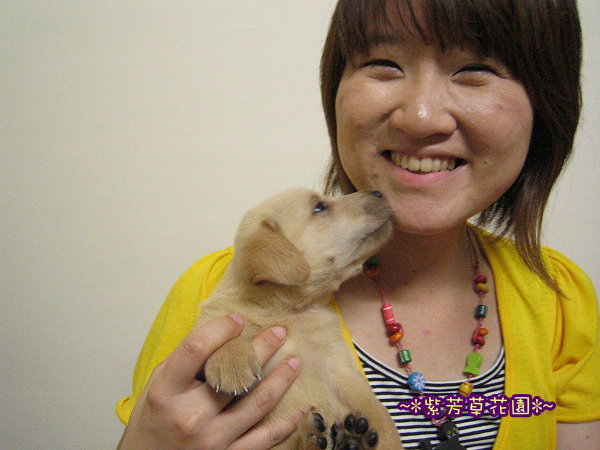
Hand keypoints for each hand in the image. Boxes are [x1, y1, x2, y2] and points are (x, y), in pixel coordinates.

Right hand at [118, 315, 304, 448]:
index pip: (196, 349)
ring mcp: (212, 440)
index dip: (221, 329)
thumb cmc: (152, 424)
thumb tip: (221, 336)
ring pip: (258, 403)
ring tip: (295, 362)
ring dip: (281, 379)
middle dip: (263, 348)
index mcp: (167, 393)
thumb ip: (184, 363)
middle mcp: (190, 416)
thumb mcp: (155, 388)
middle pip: (235, 374)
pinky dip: (287, 422)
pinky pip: (266, 438)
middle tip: (280, 332)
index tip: (237, 320)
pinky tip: (301, 407)